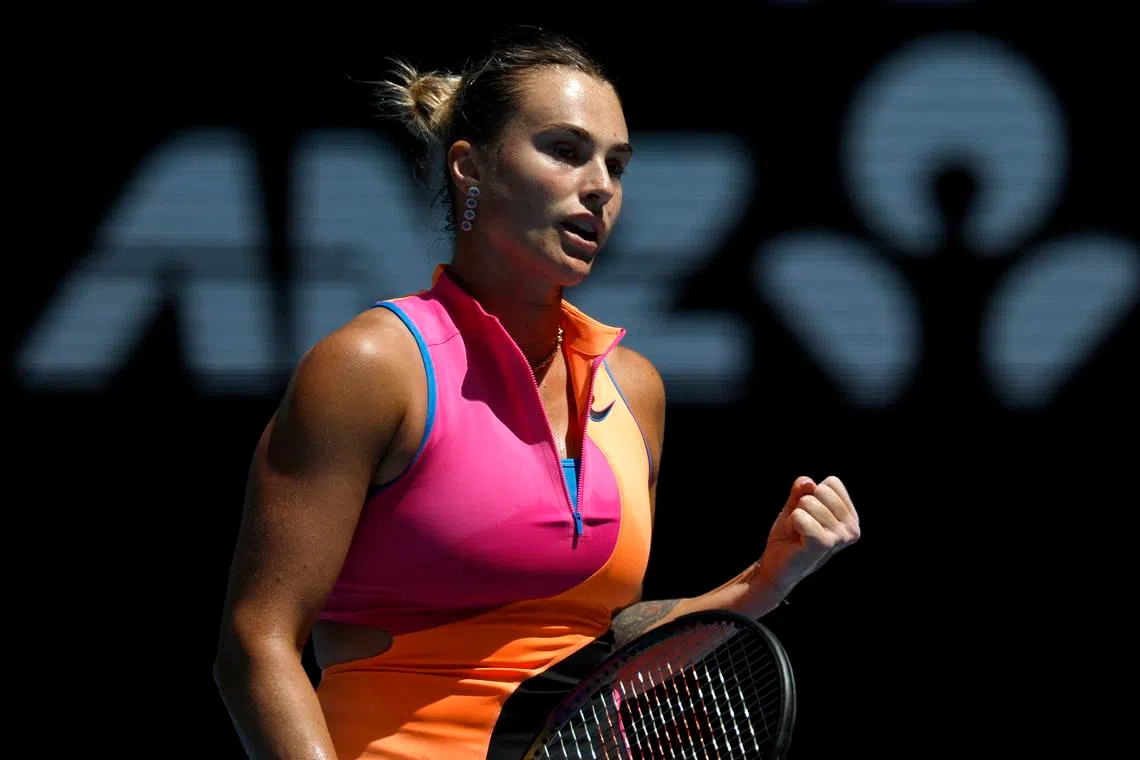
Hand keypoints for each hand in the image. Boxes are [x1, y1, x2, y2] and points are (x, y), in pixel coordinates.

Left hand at [755, 475, 860, 597]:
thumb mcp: (796, 505)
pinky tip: (796, 540)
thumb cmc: (789, 534)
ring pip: (808, 502)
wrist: (776, 565)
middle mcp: (851, 528)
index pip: (832, 483)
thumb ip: (802, 489)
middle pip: (820, 490)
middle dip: (802, 505)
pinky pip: (800, 516)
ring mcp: (840, 538)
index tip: (809, 515)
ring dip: (795, 517)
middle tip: (801, 526)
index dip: (812, 494)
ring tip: (799, 534)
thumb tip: (809, 483)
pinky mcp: (824, 544)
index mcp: (851, 518)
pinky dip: (791, 524)